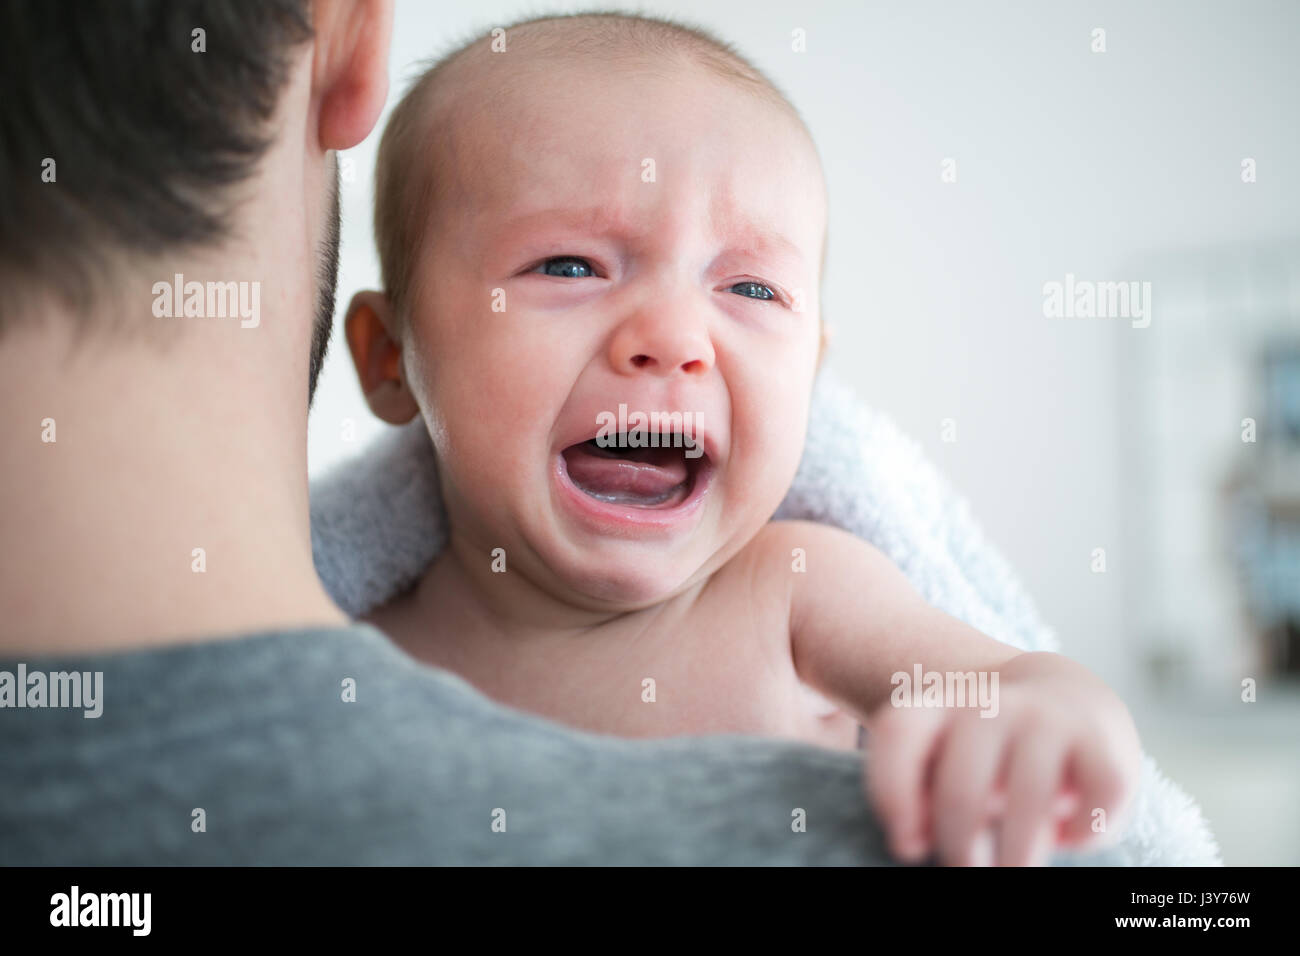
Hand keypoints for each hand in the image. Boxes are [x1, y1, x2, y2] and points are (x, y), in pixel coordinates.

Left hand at [861, 654, 1140, 865]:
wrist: (1068, 700)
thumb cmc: (990, 750)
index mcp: (939, 703)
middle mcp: (992, 702)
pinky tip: (1066, 833)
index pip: (899, 733)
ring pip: (1028, 804)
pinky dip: (1079, 837)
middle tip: (967, 867)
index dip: (893, 795)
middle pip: (962, 791)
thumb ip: (915, 793)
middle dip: (960, 848)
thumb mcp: (943, 757)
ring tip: (1013, 865)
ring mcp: (1048, 717)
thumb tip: (910, 841)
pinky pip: (1092, 809)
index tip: (906, 845)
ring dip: (1017, 856)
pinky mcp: (1103, 742)